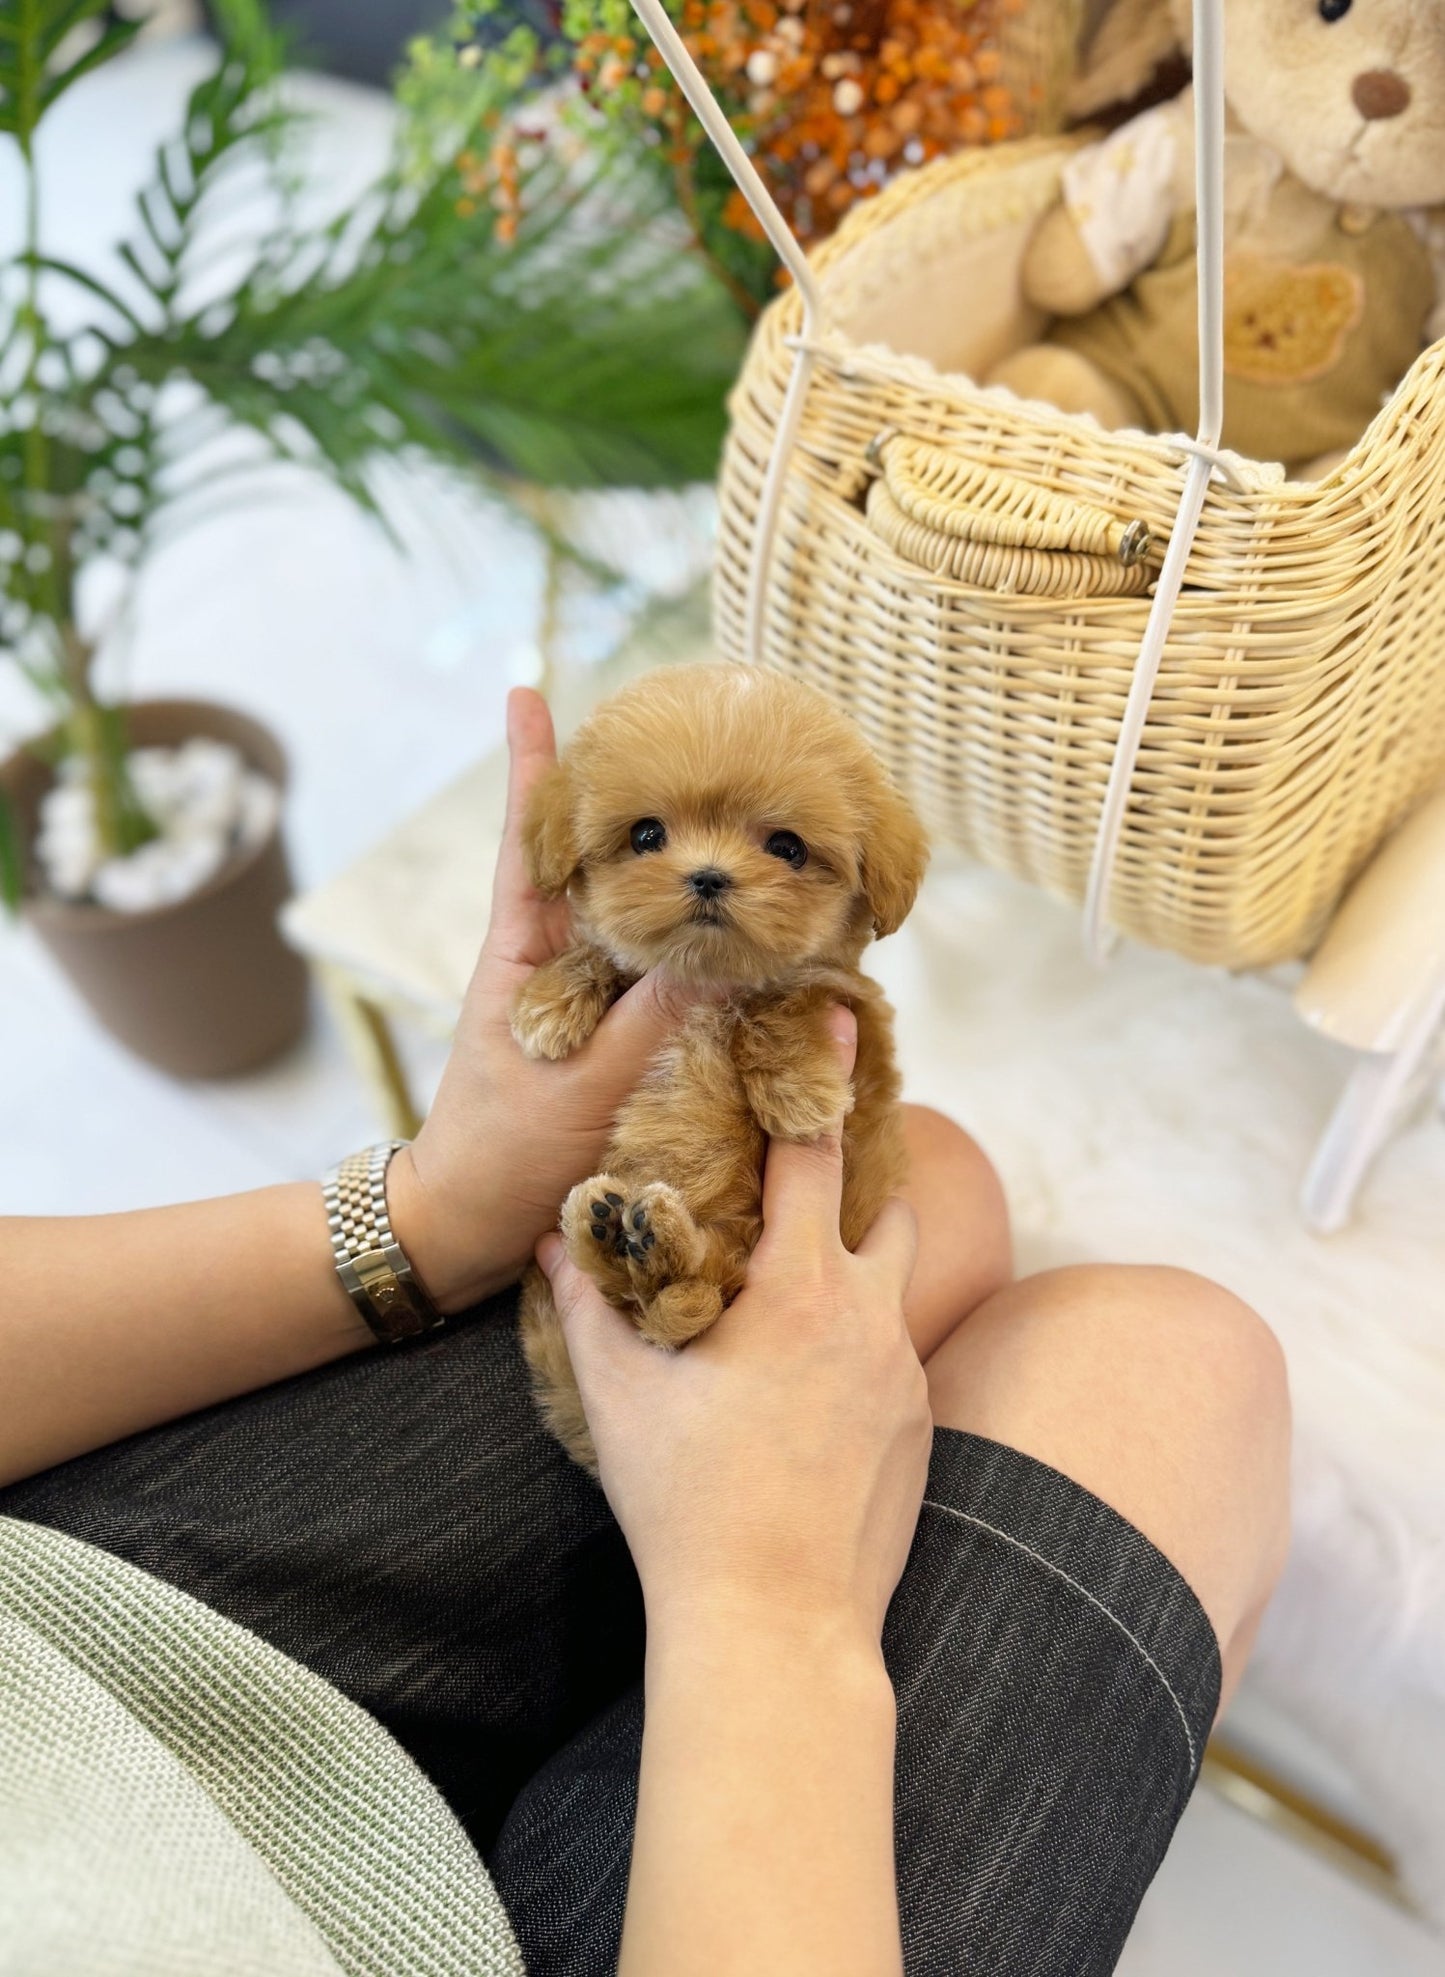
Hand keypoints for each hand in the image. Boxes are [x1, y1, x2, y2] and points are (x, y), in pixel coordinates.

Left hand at [390, 689, 706, 1311]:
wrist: (460, 1229)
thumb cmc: (504, 1156)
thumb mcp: (583, 1087)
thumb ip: (648, 1020)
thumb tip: (716, 949)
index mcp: (521, 956)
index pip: (529, 842)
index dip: (531, 768)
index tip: (527, 691)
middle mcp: (545, 963)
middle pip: (584, 859)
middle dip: (617, 795)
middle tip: (658, 730)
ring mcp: (571, 1000)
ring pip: (620, 912)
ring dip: (656, 864)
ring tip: (701, 806)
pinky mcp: (597, 1040)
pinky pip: (642, 973)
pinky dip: (676, 942)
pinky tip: (715, 929)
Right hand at [537, 1010, 931, 1654]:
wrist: (777, 1625)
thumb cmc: (686, 1502)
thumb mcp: (618, 1395)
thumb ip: (589, 1301)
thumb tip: (556, 1238)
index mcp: (799, 1289)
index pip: (817, 1153)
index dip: (821, 1077)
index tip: (835, 1014)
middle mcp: (868, 1315)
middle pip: (885, 1202)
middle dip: (857, 1167)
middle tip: (820, 1149)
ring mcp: (904, 1372)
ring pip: (896, 1277)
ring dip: (861, 1254)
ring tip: (811, 1263)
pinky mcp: (919, 1424)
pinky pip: (896, 1349)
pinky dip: (861, 1334)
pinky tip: (811, 1375)